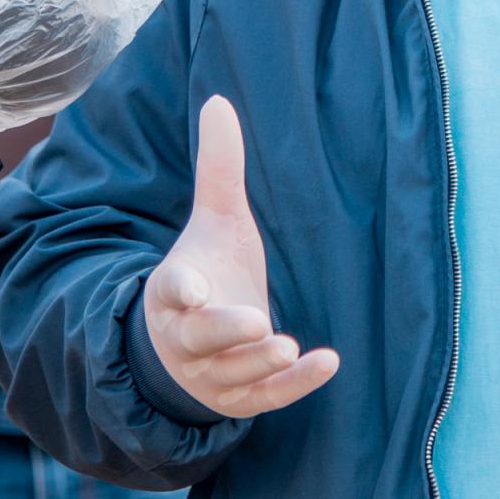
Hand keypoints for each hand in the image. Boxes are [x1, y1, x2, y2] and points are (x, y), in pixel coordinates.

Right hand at [143, 96, 338, 417]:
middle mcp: (187, 337)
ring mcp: (211, 374)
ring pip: (232, 374)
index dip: (180, 289)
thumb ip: (218, 169)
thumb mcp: (214, 221)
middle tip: (253, 321)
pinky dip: (294, 384)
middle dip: (224, 330)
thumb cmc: (208, 272)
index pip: (172, 291)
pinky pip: (266, 398)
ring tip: (287, 345)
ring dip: (260, 362)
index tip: (189, 285)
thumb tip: (217, 100)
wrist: (187, 346)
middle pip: (201, 336)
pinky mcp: (238, 399)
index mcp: (174, 291)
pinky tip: (328, 361)